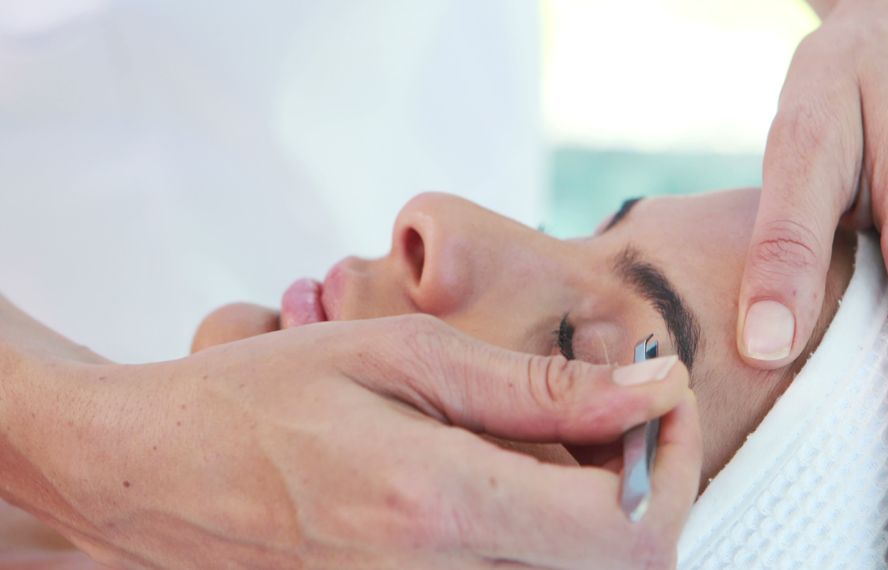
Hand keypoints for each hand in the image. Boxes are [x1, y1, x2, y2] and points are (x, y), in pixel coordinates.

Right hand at [5, 314, 699, 568]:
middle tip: (613, 409)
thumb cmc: (260, 399)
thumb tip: (653, 390)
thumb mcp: (399, 356)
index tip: (657, 393)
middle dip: (644, 483)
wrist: (151, 473)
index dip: (671, 460)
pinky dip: (541, 528)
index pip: (629, 528)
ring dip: (597, 507)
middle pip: (619, 566)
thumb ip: (535, 387)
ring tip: (554, 435)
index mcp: (440, 508)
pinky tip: (506, 474)